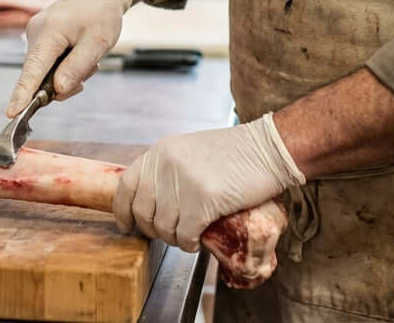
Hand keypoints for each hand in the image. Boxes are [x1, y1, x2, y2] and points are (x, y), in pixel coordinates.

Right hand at [5, 0, 132, 116]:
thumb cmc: (101, 14)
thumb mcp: (98, 42)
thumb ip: (76, 67)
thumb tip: (57, 90)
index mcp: (49, 33)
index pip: (32, 69)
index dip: (22, 93)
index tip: (11, 113)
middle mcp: (35, 33)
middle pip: (38, 75)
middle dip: (61, 83)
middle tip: (89, 70)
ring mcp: (35, 35)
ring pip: (43, 72)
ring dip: (65, 74)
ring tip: (88, 58)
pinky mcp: (39, 38)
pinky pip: (46, 64)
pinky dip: (63, 67)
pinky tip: (78, 55)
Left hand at [113, 114, 304, 251]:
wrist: (270, 149)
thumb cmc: (236, 153)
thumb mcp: (190, 151)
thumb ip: (169, 170)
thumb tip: (153, 201)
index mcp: (161, 151)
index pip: (126, 185)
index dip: (123, 210)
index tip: (126, 225)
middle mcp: (166, 165)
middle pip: (143, 212)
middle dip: (155, 230)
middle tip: (172, 233)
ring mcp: (183, 182)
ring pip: (164, 227)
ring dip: (175, 238)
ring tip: (189, 235)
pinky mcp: (203, 200)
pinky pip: (184, 235)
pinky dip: (189, 244)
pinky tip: (197, 240)